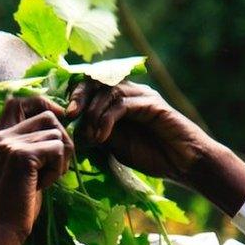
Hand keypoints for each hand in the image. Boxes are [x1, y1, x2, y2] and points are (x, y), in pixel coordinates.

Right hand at [0, 96, 73, 243]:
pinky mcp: (22, 156)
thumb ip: (32, 148)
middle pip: (48, 116)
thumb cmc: (14, 207)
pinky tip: (42, 186)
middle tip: (54, 168)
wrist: (0, 231)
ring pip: (57, 133)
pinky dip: (57, 170)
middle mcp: (1, 136)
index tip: (58, 118)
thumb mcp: (20, 171)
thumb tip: (60, 128)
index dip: (42, 103)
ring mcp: (10, 144)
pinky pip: (57, 149)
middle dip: (62, 140)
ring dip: (60, 159)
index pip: (18, 101)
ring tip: (45, 180)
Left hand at [67, 79, 244, 214]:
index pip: (91, 86)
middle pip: (96, 80)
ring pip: (108, 90)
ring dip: (93, 113)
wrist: (184, 163)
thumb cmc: (152, 155)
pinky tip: (102, 137)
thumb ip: (96, 133)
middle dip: (78, 96)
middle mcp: (130, 92)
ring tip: (91, 136)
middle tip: (68, 115)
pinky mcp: (152, 104)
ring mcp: (141, 95)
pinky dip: (107, 119)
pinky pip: (122, 104)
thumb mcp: (114, 145)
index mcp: (119, 100)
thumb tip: (72, 130)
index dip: (73, 95)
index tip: (61, 114)